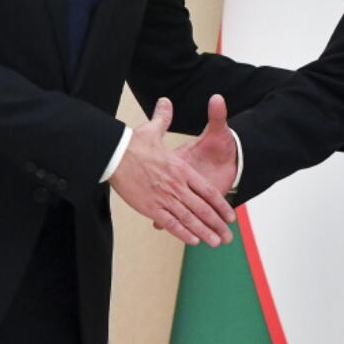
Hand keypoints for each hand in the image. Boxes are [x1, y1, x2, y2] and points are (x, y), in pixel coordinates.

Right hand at [109, 97, 234, 246]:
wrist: (114, 154)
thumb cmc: (133, 143)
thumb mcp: (152, 130)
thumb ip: (163, 118)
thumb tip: (165, 101)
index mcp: (182, 169)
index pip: (207, 191)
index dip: (220, 205)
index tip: (229, 215)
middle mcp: (177, 185)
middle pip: (202, 208)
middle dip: (217, 224)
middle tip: (228, 237)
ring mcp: (164, 197)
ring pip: (189, 218)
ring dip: (204, 231)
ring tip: (215, 242)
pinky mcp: (150, 206)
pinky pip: (170, 222)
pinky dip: (182, 232)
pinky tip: (192, 240)